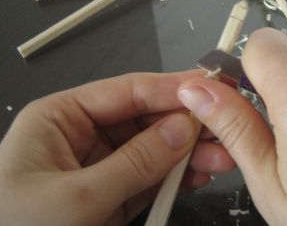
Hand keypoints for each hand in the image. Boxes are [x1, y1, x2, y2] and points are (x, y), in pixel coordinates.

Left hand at [0, 71, 234, 225]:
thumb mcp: (76, 199)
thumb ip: (134, 162)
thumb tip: (184, 128)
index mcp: (61, 118)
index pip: (126, 91)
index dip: (171, 89)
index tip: (211, 87)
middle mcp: (82, 135)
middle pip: (145, 120)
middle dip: (186, 127)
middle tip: (225, 130)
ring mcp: (99, 167)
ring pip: (153, 150)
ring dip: (188, 154)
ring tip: (222, 158)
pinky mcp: (110, 195)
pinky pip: (149, 179)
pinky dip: (175, 179)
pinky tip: (199, 176)